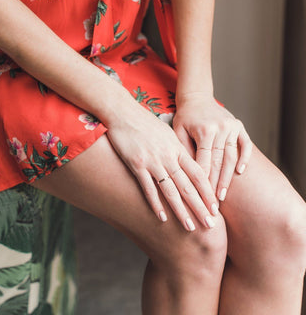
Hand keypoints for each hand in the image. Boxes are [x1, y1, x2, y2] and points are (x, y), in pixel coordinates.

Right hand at [106, 102, 218, 230]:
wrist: (124, 112)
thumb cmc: (146, 123)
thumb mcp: (167, 133)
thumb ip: (178, 150)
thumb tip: (188, 164)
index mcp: (178, 149)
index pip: (198, 174)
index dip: (207, 192)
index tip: (215, 207)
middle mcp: (168, 157)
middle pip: (188, 186)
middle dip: (200, 207)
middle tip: (211, 224)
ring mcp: (153, 162)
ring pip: (171, 190)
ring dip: (181, 211)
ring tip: (190, 227)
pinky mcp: (136, 165)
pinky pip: (148, 188)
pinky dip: (155, 203)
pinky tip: (161, 217)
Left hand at [173, 92, 252, 201]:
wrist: (197, 97)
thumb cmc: (184, 117)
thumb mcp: (178, 130)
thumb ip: (184, 150)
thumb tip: (188, 175)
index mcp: (205, 130)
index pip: (204, 161)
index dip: (202, 181)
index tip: (200, 197)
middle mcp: (221, 128)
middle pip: (219, 162)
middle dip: (215, 184)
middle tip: (213, 203)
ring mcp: (232, 127)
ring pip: (232, 157)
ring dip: (228, 177)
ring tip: (223, 194)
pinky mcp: (239, 126)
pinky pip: (245, 144)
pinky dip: (245, 158)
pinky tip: (240, 172)